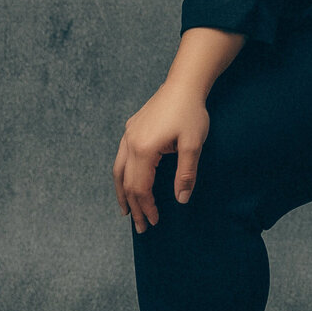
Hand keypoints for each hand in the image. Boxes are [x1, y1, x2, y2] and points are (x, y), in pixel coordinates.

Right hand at [112, 84, 209, 232]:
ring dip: (122, 192)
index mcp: (144, 150)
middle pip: (127, 183)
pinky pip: (121, 157)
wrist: (183, 84)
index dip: (147, 207)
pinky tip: (128, 180)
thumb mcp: (193, 144)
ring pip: (118, 170)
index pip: (141, 188)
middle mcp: (130, 143)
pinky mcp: (132, 128)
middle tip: (141, 226)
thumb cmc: (190, 113)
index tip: (155, 221)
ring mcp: (129, 135)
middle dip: (134, 207)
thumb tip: (181, 200)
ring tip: (125, 210)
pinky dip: (122, 175)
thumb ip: (186, 174)